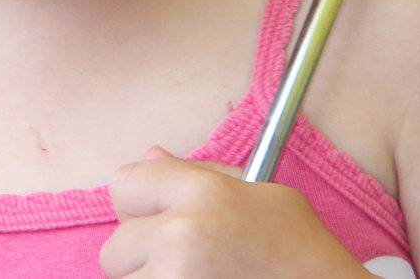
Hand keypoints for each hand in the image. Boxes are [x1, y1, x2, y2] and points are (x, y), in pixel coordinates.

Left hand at [100, 145, 367, 277]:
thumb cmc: (304, 258)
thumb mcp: (266, 198)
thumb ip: (202, 174)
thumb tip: (151, 153)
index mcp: (203, 194)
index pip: (124, 184)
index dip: (138, 207)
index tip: (155, 225)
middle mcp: (180, 236)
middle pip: (115, 247)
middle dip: (142, 259)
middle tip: (187, 266)